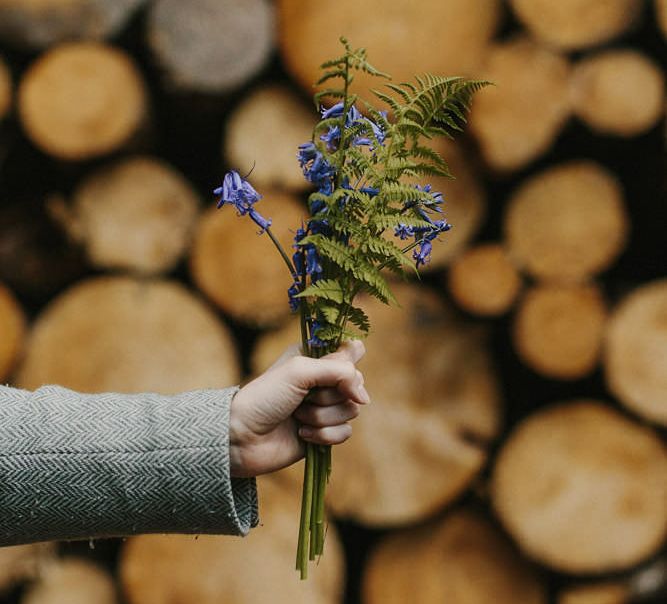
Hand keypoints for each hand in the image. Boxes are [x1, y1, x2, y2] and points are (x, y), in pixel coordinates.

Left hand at [229, 340, 368, 476]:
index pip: (353, 351)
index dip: (348, 364)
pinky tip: (301, 434)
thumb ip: (339, 372)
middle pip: (357, 384)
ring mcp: (323, 408)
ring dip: (322, 416)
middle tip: (305, 398)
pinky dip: (323, 435)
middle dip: (331, 395)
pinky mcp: (323, 433)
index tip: (334, 372)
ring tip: (298, 417)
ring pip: (351, 411)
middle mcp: (322, 381)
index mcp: (315, 357)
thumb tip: (365, 398)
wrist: (242, 437)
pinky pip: (345, 433)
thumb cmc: (264, 397)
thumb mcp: (300, 371)